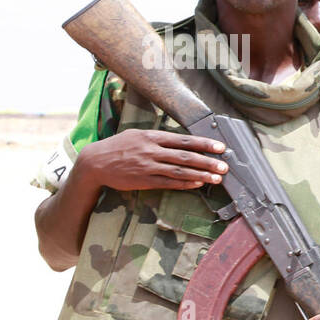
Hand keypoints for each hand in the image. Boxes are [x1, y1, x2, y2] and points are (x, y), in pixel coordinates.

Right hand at [79, 130, 227, 190]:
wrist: (94, 162)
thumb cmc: (118, 147)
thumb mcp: (137, 134)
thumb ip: (158, 137)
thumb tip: (183, 140)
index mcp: (151, 136)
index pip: (183, 139)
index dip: (203, 143)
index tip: (220, 147)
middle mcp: (151, 150)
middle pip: (185, 156)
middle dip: (207, 161)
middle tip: (225, 165)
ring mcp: (148, 166)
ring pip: (179, 171)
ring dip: (200, 175)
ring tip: (217, 178)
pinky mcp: (144, 180)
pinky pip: (168, 183)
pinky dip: (185, 183)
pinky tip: (198, 184)